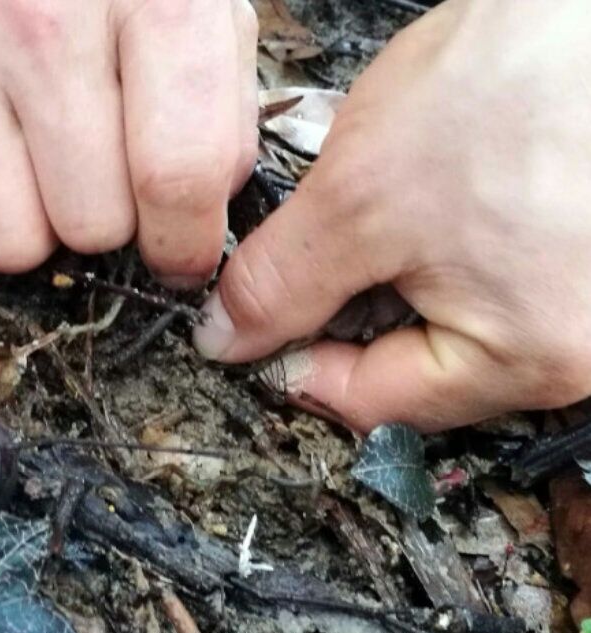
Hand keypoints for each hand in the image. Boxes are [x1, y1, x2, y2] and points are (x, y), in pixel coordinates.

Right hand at [0, 0, 258, 285]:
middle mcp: (36, 21)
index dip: (187, 242)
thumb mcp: (207, 6)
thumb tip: (193, 224)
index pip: (175, 178)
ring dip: (39, 221)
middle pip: (90, 227)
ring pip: (10, 244)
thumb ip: (222, 116)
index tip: (183, 251)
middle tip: (106, 166)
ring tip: (48, 157)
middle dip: (111, 218)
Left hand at [196, 0, 590, 432]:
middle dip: (349, 316)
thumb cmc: (524, 78)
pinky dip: (439, 252)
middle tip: (326, 249)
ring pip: (446, 325)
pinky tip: (438, 198)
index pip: (372, 403)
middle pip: (412, 372)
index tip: (252, 327)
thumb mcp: (363, 196)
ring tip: (396, 206)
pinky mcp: (580, 262)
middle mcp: (570, 353)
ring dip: (395, 279)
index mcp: (525, 361)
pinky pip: (486, 283)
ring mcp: (582, 309)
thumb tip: (229, 339)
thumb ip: (281, 285)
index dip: (296, 366)